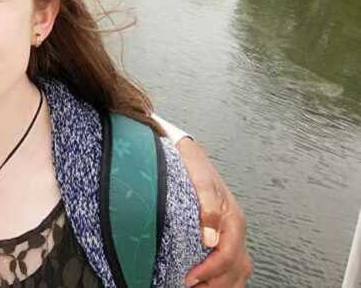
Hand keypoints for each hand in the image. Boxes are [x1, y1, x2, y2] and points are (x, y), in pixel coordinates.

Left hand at [177, 138, 251, 286]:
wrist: (189, 152)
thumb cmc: (194, 165)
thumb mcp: (201, 181)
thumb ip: (208, 208)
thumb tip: (210, 239)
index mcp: (233, 219)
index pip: (228, 255)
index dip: (210, 271)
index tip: (188, 278)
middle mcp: (236, 228)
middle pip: (236, 268)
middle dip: (216, 283)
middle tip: (190, 286)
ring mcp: (232, 232)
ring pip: (239, 268)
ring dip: (222, 283)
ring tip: (200, 287)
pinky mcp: (224, 233)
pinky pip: (233, 262)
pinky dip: (224, 276)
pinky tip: (208, 279)